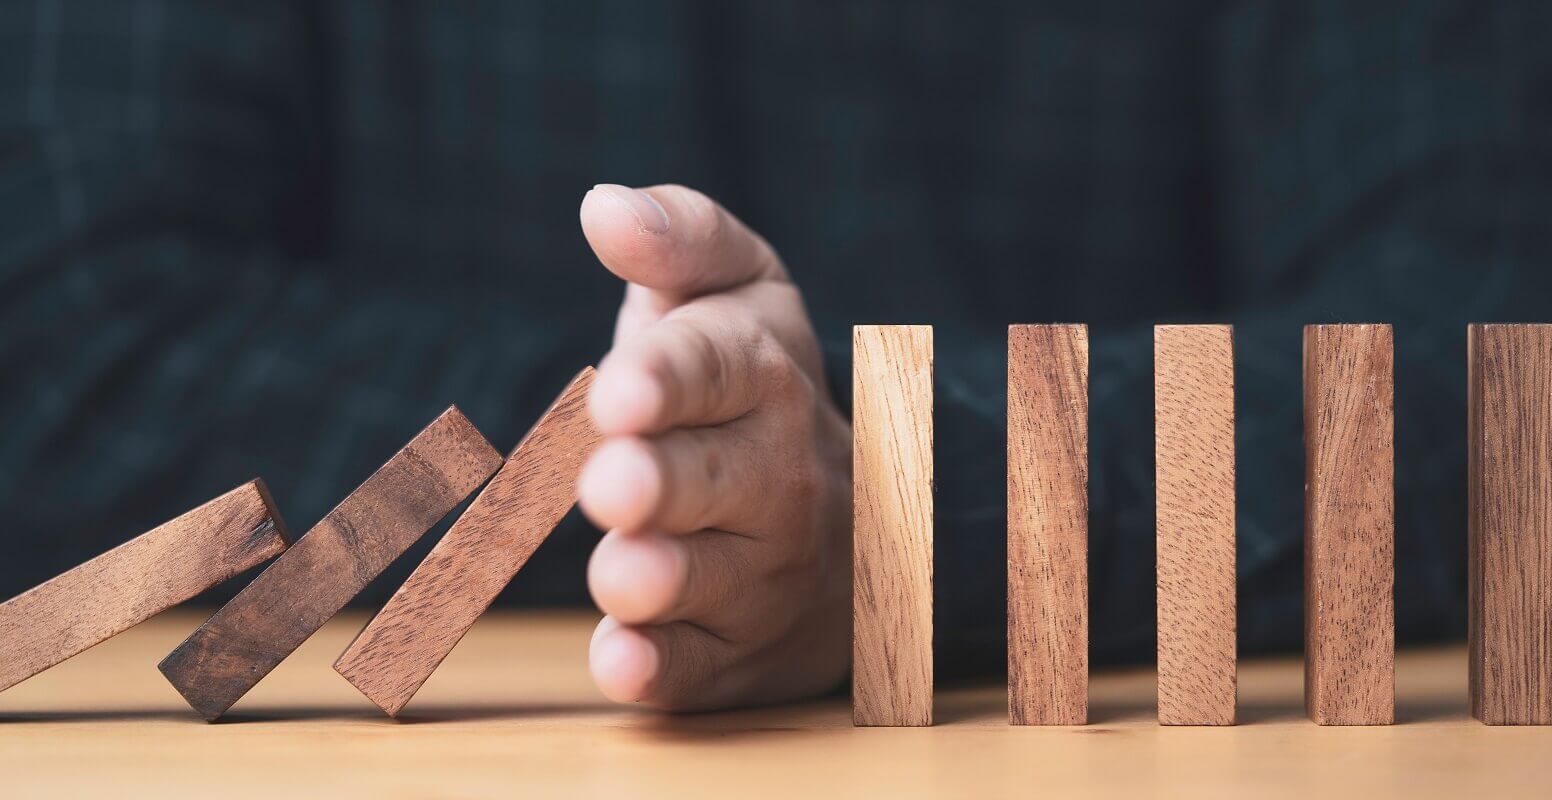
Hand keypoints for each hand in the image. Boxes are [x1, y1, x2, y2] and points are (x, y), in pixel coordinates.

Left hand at [576, 183, 851, 709]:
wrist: (857, 520)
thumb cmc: (753, 392)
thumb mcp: (737, 296)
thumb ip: (680, 240)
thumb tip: (602, 206)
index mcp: (766, 375)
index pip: (722, 369)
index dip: (671, 381)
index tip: (618, 392)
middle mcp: (778, 477)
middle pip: (719, 478)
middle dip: (664, 483)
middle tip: (610, 484)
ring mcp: (766, 572)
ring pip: (712, 579)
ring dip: (664, 579)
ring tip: (619, 575)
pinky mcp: (740, 653)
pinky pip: (703, 668)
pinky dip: (663, 671)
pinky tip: (622, 664)